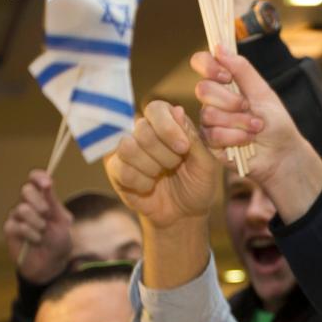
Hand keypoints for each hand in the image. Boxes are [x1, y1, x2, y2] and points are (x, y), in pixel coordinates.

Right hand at [3, 170, 71, 283]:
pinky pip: (18, 225)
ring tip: (43, 232)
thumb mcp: (61, 220)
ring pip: (22, 209)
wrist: (51, 263)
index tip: (47, 184)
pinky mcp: (10, 229)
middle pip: (26, 190)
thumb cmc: (58, 241)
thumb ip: (53, 202)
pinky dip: (31, 234)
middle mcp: (28, 204)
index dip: (39, 177)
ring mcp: (17, 216)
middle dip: (40, 203)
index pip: (35, 178)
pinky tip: (35, 240)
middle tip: (47, 215)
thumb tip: (48, 183)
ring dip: (38, 223)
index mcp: (42, 198)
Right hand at [104, 101, 216, 228]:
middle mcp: (143, 131)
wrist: (184, 213)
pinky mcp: (115, 169)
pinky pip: (122, 170)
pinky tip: (150, 186)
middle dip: (165, 154)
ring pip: (128, 147)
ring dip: (151, 167)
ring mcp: (126, 149)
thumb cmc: (197, 183)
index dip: (168, 127)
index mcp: (166, 122)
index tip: (183, 148)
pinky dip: (142, 182)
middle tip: (175, 165)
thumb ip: (193, 138)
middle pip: (142, 129)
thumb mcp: (206, 163)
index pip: (156, 108)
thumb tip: (178, 110)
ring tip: (161, 175)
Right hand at [191, 49, 306, 186]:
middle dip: (230, 100)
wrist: (281, 152)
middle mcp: (213, 99)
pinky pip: (213, 134)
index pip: (201, 62)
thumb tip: (219, 47)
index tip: (226, 76)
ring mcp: (209, 121)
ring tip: (256, 127)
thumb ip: (242, 70)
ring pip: (209, 114)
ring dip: (238, 121)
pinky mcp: (209, 142)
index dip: (208, 66)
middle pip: (203, 89)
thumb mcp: (262, 91)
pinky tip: (248, 140)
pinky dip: (235, 136)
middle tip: (248, 107)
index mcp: (225, 82)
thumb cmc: (275, 122)